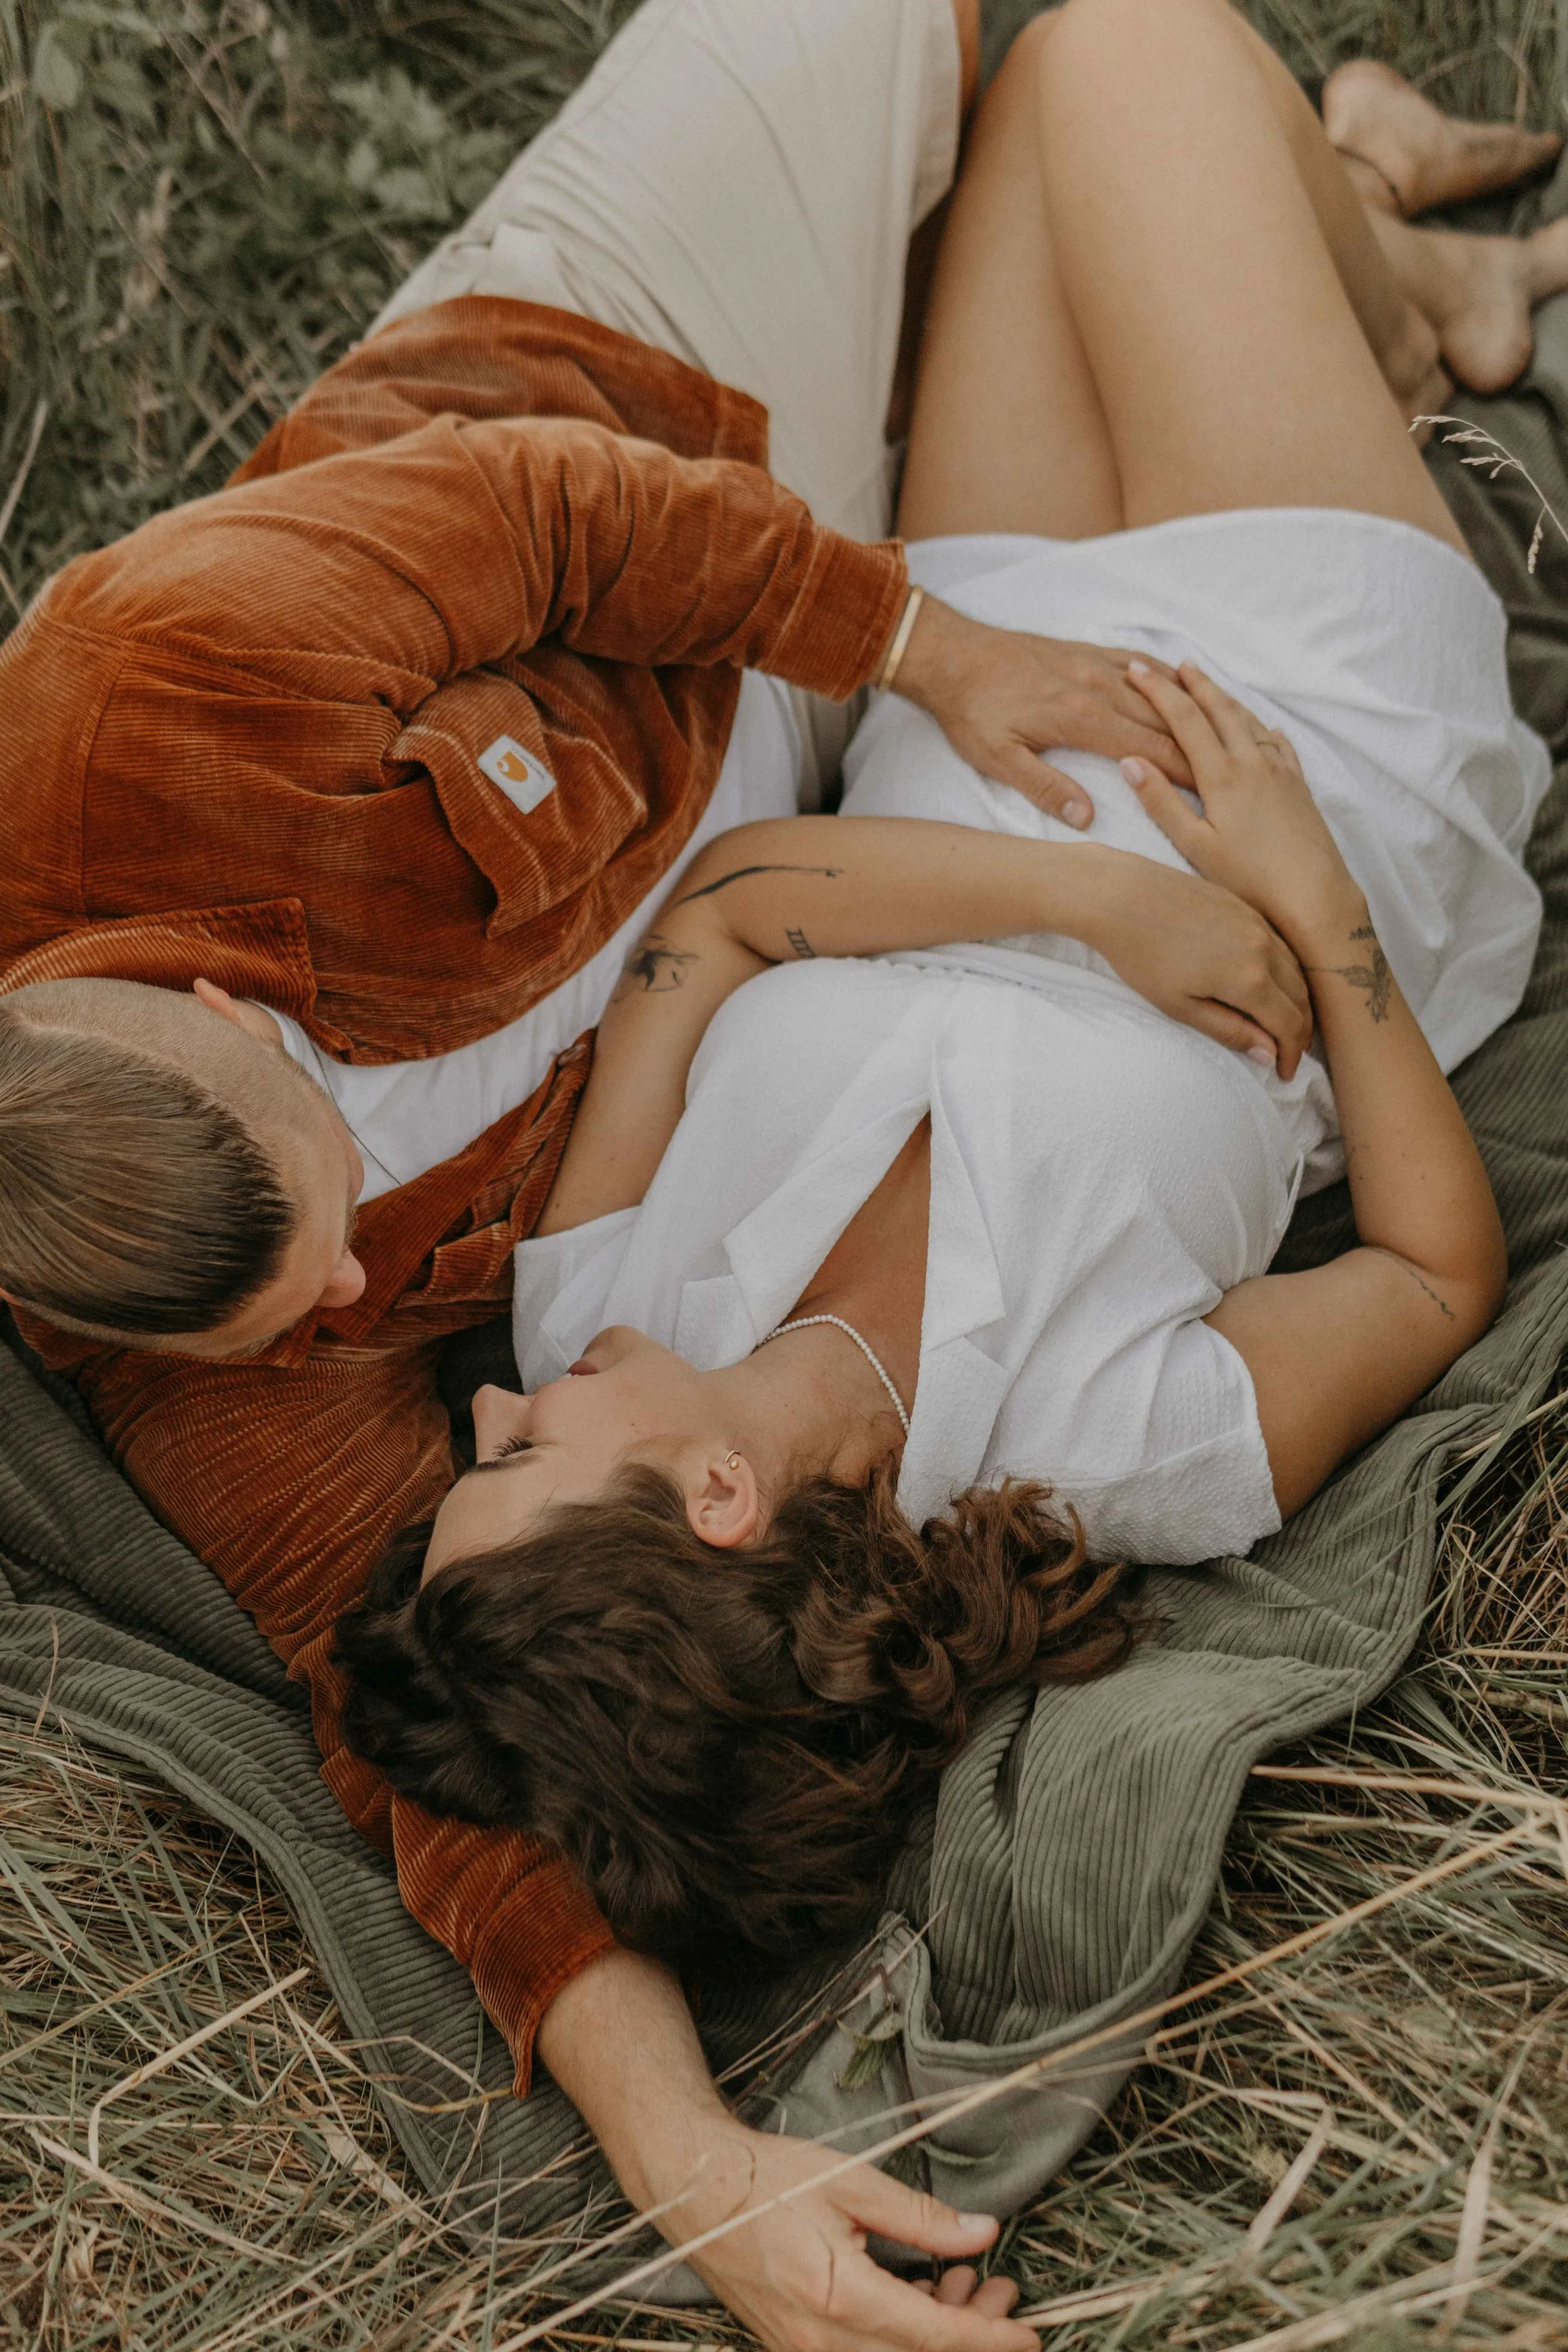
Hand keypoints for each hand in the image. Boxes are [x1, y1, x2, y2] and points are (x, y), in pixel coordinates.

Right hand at [646, 2118, 1033, 2351]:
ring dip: (938, 2336)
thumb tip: (982, 2232)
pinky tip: (920, 2294)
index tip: (1030, 2338)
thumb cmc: (770, 2180)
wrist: (697, 2192)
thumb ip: (919, 2216)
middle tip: (1002, 2291)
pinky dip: (902, 2335)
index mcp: (838, 2296)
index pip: (932, 2337)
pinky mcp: (795, 2350)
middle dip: (972, 2337)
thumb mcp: (850, 2182)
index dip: (988, 2341)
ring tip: (966, 2283)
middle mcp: (820, 2342)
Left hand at [891, 596, 1194, 826]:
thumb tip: (1087, 819)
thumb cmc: (970, 711)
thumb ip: (1045, 788)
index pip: (1148, 751)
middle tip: (1231, 770)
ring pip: (1156, 690)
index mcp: (1081, 719)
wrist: (949, 654)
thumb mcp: (997, 759)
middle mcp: (1097, 686)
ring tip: (1222, 731)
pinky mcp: (1084, 651)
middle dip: (1198, 747)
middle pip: (1163, 721)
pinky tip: (1181, 684)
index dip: (1184, 773)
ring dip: (1189, 711)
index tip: (1212, 792)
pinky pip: (1136, 660)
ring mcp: (1093, 663)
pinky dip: (1163, 675)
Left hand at [1077, 846, 1311, 1078]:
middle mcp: (1263, 949)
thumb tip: (1267, 1053)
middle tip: (1288, 1053)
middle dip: (1298, 1031)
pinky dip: (1285, 971)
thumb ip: (1229, 1030)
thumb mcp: (1180, 1006)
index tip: (1284, 1072)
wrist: (1121, 896)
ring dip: (1296, 1000)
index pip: (1288, 1024)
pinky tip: (1271, 983)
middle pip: (1300, 998)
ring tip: (1283, 1022)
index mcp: (1249, 979)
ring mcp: (1257, 923)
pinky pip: (1280, 945)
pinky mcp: (1245, 907)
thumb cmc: (1142, 955)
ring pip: (1295, 969)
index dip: (1290, 1054)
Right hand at [1122, 664, 1360, 956]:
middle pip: (1220, 710)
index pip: (1185, 719)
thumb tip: (1130, 761)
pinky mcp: (1299, 786)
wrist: (1314, 895)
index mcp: (1222, 775)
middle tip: (1177, 664)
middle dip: (1196, 684)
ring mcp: (1280, 772)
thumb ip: (1161, 802)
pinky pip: (1280, 745)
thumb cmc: (1249, 879)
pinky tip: (1266, 728)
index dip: (1159, 691)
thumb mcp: (1195, 846)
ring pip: (1250, 721)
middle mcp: (1253, 763)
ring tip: (1211, 685)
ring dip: (1227, 699)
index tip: (1138, 670)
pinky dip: (1266, 729)